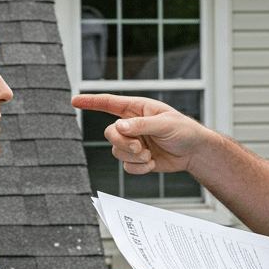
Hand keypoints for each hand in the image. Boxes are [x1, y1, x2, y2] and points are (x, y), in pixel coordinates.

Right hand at [71, 93, 205, 174]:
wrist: (195, 152)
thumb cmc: (184, 130)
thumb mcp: (165, 124)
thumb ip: (142, 125)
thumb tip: (120, 127)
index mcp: (137, 109)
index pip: (109, 103)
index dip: (90, 102)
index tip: (74, 100)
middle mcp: (132, 125)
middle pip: (110, 134)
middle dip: (122, 143)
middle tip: (139, 147)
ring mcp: (134, 143)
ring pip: (117, 152)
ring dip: (133, 157)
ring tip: (150, 155)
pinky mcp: (138, 159)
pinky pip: (127, 167)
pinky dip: (139, 168)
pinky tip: (153, 163)